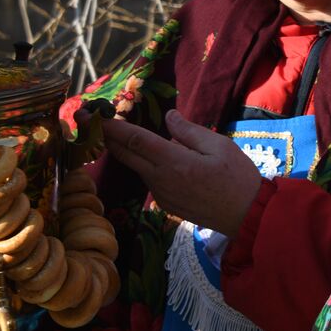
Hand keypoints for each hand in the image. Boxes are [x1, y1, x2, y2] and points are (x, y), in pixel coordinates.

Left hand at [101, 109, 261, 235]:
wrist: (247, 216)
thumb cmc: (238, 178)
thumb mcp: (219, 146)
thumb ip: (189, 131)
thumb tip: (169, 117)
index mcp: (175, 162)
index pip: (135, 140)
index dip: (110, 126)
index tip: (89, 114)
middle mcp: (161, 180)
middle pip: (125, 154)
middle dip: (103, 136)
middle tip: (84, 120)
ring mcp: (162, 194)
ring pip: (136, 167)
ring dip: (122, 150)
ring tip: (112, 132)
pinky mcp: (166, 204)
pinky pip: (149, 178)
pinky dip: (141, 164)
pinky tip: (144, 155)